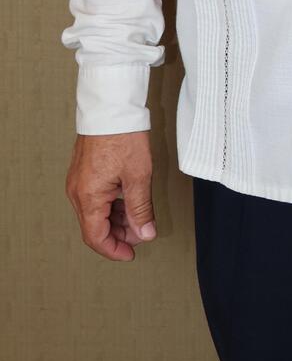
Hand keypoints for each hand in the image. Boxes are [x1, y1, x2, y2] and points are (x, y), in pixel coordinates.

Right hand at [65, 131, 157, 261]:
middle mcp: (78, 192)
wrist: (111, 106)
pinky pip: (95, 198)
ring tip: (139, 218)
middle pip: (94, 226)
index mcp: (88, 197)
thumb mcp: (138, 176)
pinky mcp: (84, 172)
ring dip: (116, 220)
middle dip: (118, 235)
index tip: (131, 254)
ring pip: (95, 213)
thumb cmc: (123, 135)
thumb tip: (145, 233)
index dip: (114, 250)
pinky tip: (129, 202)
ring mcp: (79, 181)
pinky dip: (111, 205)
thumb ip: (141, 209)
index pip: (96, 237)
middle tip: (141, 234)